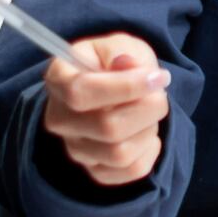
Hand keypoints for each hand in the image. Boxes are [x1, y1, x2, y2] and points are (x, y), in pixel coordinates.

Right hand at [40, 31, 169, 185]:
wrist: (117, 87)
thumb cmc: (116, 63)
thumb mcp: (120, 45)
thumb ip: (122, 52)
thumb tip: (125, 64)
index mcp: (58, 79)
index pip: (80, 93)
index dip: (125, 87)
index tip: (156, 77)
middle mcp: (59, 118)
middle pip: (107, 128)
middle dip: (147, 109)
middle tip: (159, 93)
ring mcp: (75, 148)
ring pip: (120, 154)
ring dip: (149, 130)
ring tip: (149, 113)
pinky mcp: (95, 169)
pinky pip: (131, 171)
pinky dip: (149, 151)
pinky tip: (146, 132)